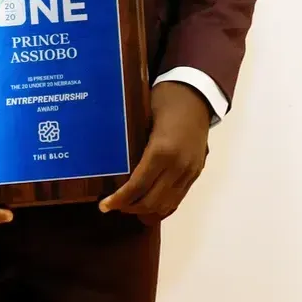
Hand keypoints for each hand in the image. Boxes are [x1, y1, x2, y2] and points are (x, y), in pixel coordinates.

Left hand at [99, 82, 211, 222]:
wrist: (197, 92)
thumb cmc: (165, 99)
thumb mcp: (143, 116)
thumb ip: (132, 141)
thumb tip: (111, 160)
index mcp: (162, 151)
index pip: (138, 186)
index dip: (119, 199)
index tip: (104, 205)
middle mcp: (178, 166)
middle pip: (152, 201)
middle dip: (130, 207)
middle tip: (113, 205)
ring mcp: (190, 171)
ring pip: (166, 204)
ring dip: (146, 209)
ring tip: (128, 205)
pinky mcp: (196, 171)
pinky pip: (179, 197)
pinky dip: (162, 205)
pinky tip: (148, 204)